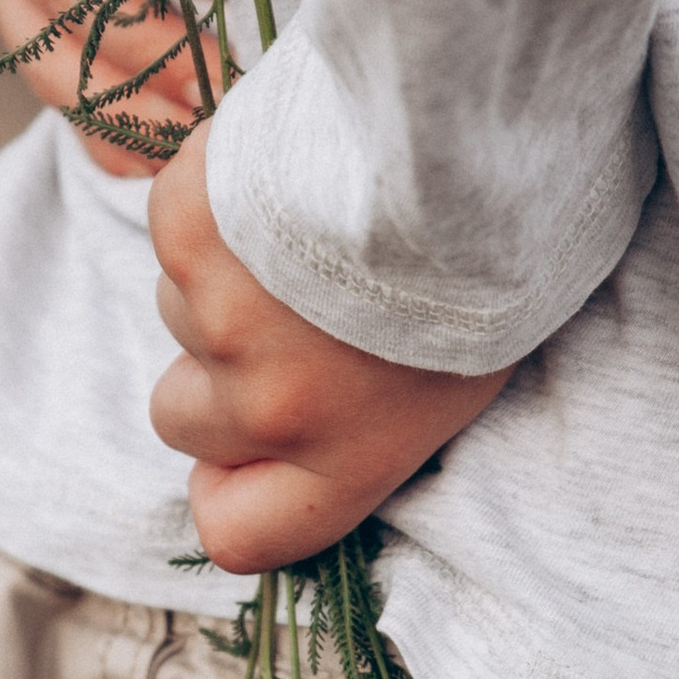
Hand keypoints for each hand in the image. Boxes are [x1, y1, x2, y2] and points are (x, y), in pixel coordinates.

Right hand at [150, 121, 510, 572]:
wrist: (469, 144)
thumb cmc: (501, 254)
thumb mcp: (470, 373)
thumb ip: (377, 418)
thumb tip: (328, 415)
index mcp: (348, 456)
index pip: (237, 534)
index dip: (228, 490)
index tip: (245, 453)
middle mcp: (268, 407)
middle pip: (184, 419)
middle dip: (214, 368)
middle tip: (284, 306)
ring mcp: (213, 318)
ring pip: (178, 310)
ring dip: (223, 276)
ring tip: (312, 220)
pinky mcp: (182, 230)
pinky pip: (177, 223)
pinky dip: (215, 197)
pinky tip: (286, 166)